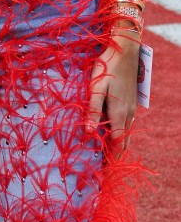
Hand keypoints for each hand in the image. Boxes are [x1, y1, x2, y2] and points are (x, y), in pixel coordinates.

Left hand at [87, 28, 139, 157]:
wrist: (125, 51)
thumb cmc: (107, 69)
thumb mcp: (96, 88)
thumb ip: (93, 111)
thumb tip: (90, 133)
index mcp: (119, 113)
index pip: (117, 143)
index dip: (111, 157)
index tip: (104, 170)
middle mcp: (128, 114)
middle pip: (123, 140)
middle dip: (116, 154)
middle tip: (105, 166)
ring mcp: (132, 107)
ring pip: (126, 131)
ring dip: (119, 142)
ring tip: (108, 153)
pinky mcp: (131, 101)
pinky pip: (128, 122)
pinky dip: (121, 131)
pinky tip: (113, 131)